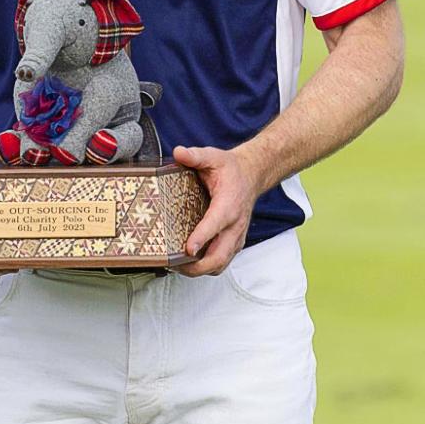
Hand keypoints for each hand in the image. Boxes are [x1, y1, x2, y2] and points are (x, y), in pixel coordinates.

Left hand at [173, 143, 262, 275]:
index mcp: (229, 205)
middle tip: (173, 265)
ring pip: (219, 264)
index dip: (201, 238)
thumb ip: (196, 156)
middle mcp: (234, 225)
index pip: (216, 225)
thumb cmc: (231, 170)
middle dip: (196, 266)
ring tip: (176, 267)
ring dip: (198, 270)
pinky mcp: (233, 243)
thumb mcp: (213, 157)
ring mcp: (235, 237)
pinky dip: (204, 268)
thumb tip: (179, 152)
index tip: (187, 248)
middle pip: (218, 257)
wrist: (252, 176)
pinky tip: (187, 263)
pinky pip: (220, 262)